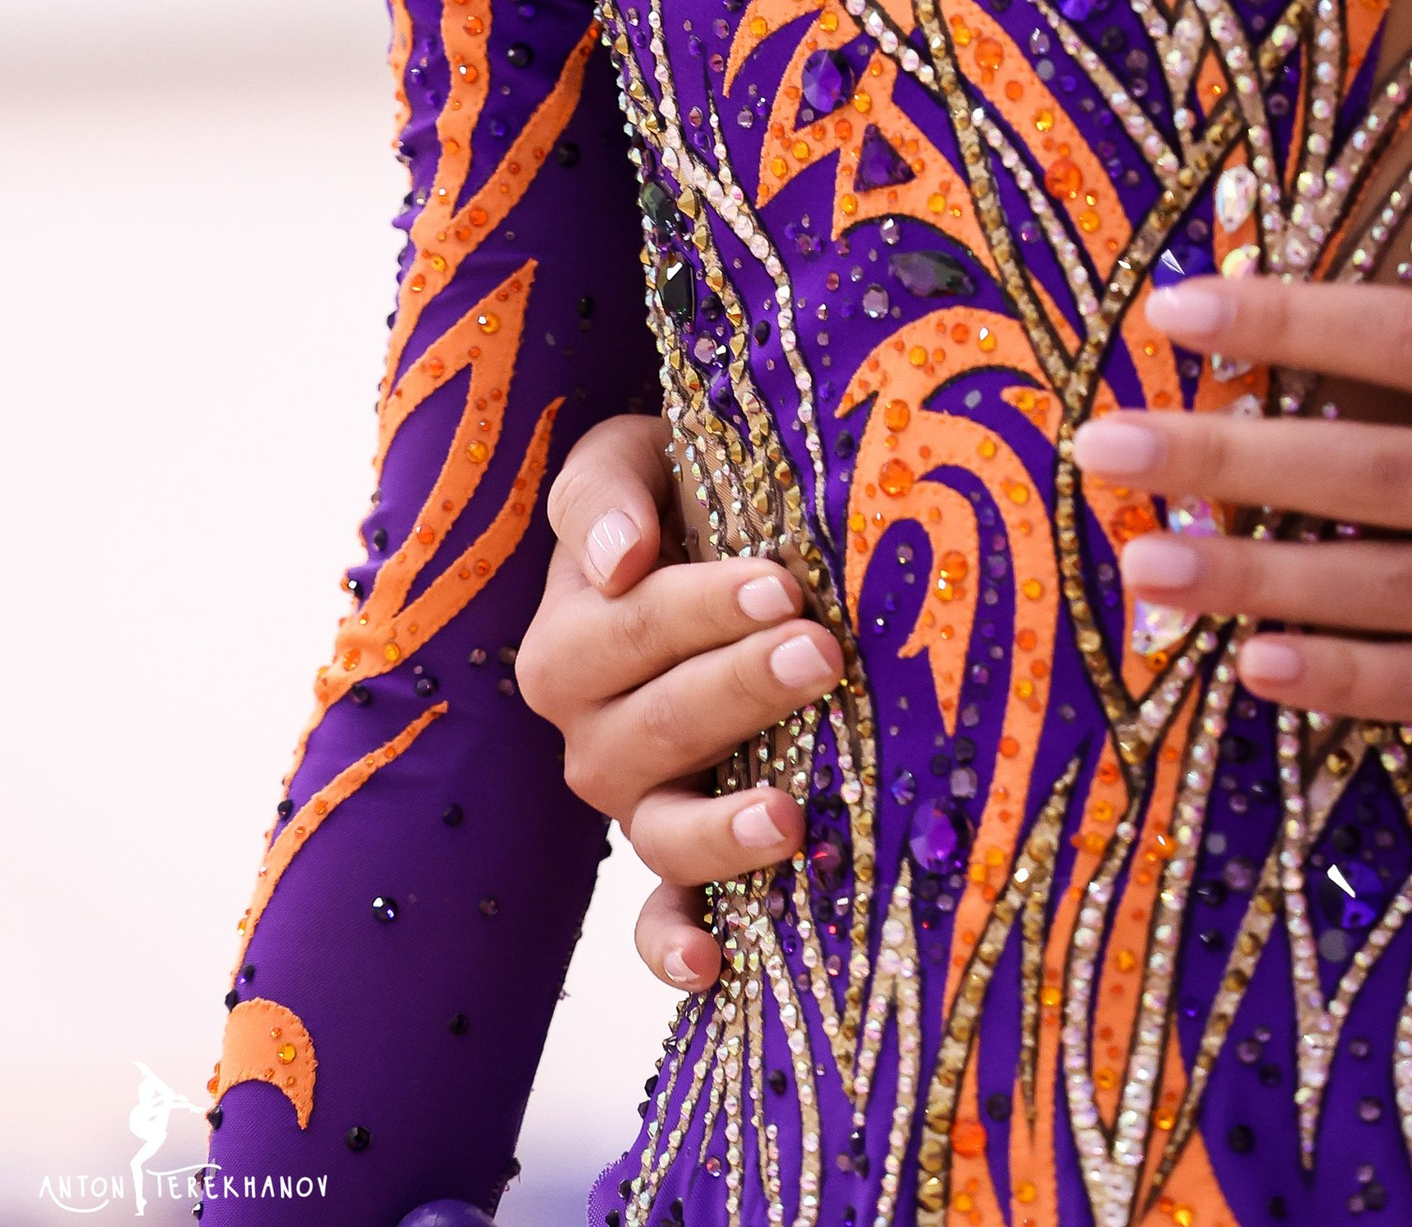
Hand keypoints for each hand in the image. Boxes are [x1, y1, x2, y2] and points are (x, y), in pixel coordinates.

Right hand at [517, 412, 844, 991]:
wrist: (705, 527)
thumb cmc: (673, 489)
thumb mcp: (628, 457)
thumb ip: (603, 494)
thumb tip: (620, 557)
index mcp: (573, 633)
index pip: (631, 625)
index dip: (702, 610)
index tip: (784, 583)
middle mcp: (592, 729)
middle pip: (654, 726)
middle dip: (739, 691)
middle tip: (822, 653)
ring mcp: (633, 800)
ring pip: (657, 829)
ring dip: (720, 829)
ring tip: (788, 815)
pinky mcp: (674, 852)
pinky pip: (656, 917)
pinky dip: (674, 947)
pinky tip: (714, 968)